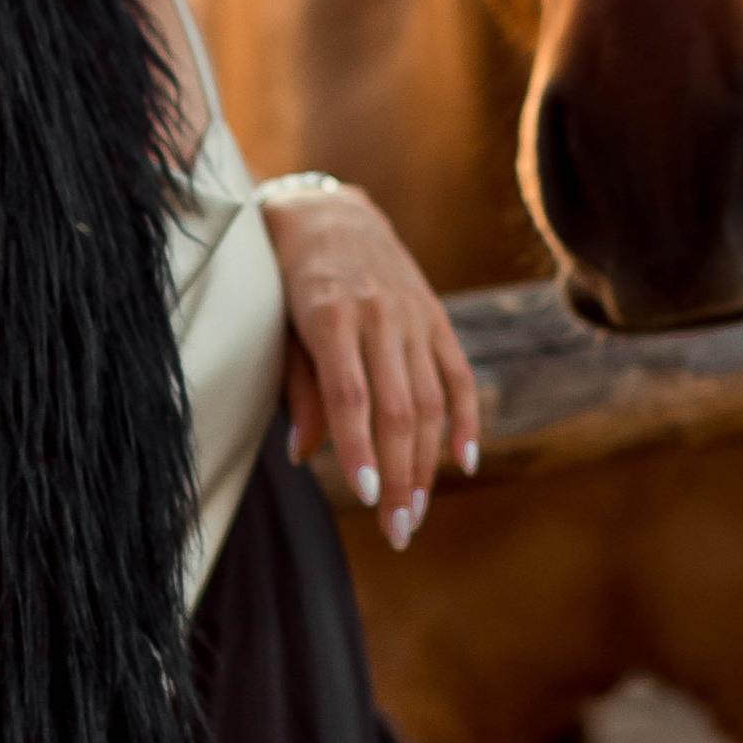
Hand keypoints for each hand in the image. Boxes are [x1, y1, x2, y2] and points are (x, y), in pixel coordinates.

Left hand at [260, 181, 481, 547]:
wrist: (326, 212)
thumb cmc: (286, 278)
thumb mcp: (276, 326)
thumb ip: (297, 388)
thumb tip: (304, 454)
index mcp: (330, 314)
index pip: (350, 395)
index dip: (359, 447)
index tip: (363, 495)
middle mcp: (378, 314)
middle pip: (397, 409)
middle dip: (398, 476)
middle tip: (396, 530)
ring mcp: (413, 315)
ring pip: (430, 401)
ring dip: (425, 464)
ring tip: (415, 512)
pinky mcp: (435, 316)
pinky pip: (458, 375)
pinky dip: (466, 420)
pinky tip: (463, 461)